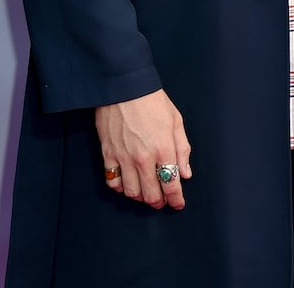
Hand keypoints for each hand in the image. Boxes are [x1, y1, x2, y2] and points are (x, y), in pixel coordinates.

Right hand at [95, 89, 191, 209]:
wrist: (124, 89)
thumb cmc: (153, 102)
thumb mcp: (176, 121)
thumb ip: (182, 149)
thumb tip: (185, 173)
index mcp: (164, 148)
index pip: (171, 184)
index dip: (176, 199)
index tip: (178, 204)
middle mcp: (143, 158)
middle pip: (151, 194)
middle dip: (159, 202)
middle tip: (162, 201)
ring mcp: (123, 158)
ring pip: (131, 192)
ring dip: (140, 197)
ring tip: (146, 193)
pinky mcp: (107, 155)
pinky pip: (112, 182)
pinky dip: (120, 188)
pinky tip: (127, 184)